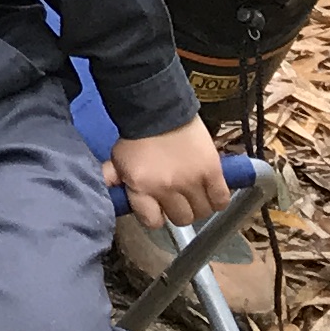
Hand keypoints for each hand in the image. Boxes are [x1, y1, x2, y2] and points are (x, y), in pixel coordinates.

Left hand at [109, 124, 234, 234]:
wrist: (158, 108)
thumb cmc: (137, 135)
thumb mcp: (118, 160)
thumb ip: (113, 179)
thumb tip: (109, 194)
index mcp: (141, 187)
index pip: (153, 222)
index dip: (156, 216)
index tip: (158, 208)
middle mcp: (166, 188)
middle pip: (181, 219)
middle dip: (178, 211)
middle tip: (178, 199)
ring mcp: (191, 181)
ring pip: (202, 212)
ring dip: (198, 206)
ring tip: (195, 195)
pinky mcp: (211, 171)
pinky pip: (220, 200)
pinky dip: (218, 200)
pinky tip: (211, 194)